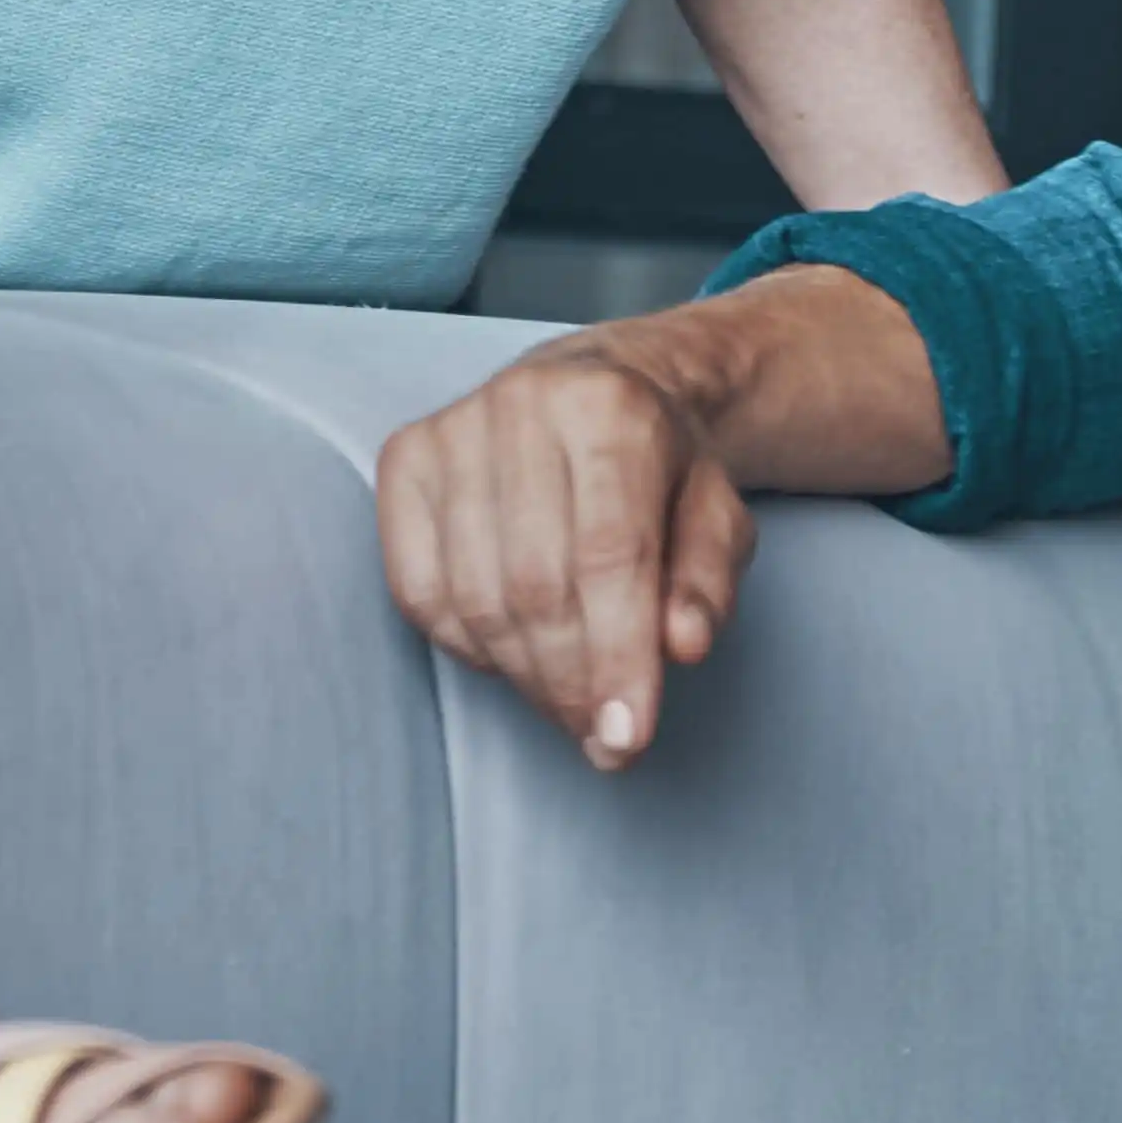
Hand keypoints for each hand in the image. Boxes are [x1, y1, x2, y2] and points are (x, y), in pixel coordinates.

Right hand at [375, 327, 754, 769]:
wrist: (596, 383)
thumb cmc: (660, 465)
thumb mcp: (717, 513)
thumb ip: (708, 581)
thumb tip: (682, 647)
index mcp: (611, 408)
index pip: (608, 556)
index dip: (616, 658)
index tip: (626, 739)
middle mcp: (522, 405)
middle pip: (535, 585)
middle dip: (570, 683)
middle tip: (601, 739)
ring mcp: (453, 429)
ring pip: (473, 597)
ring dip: (523, 677)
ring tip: (566, 706)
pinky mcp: (404, 457)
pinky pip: (418, 590)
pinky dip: (466, 646)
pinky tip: (512, 656)